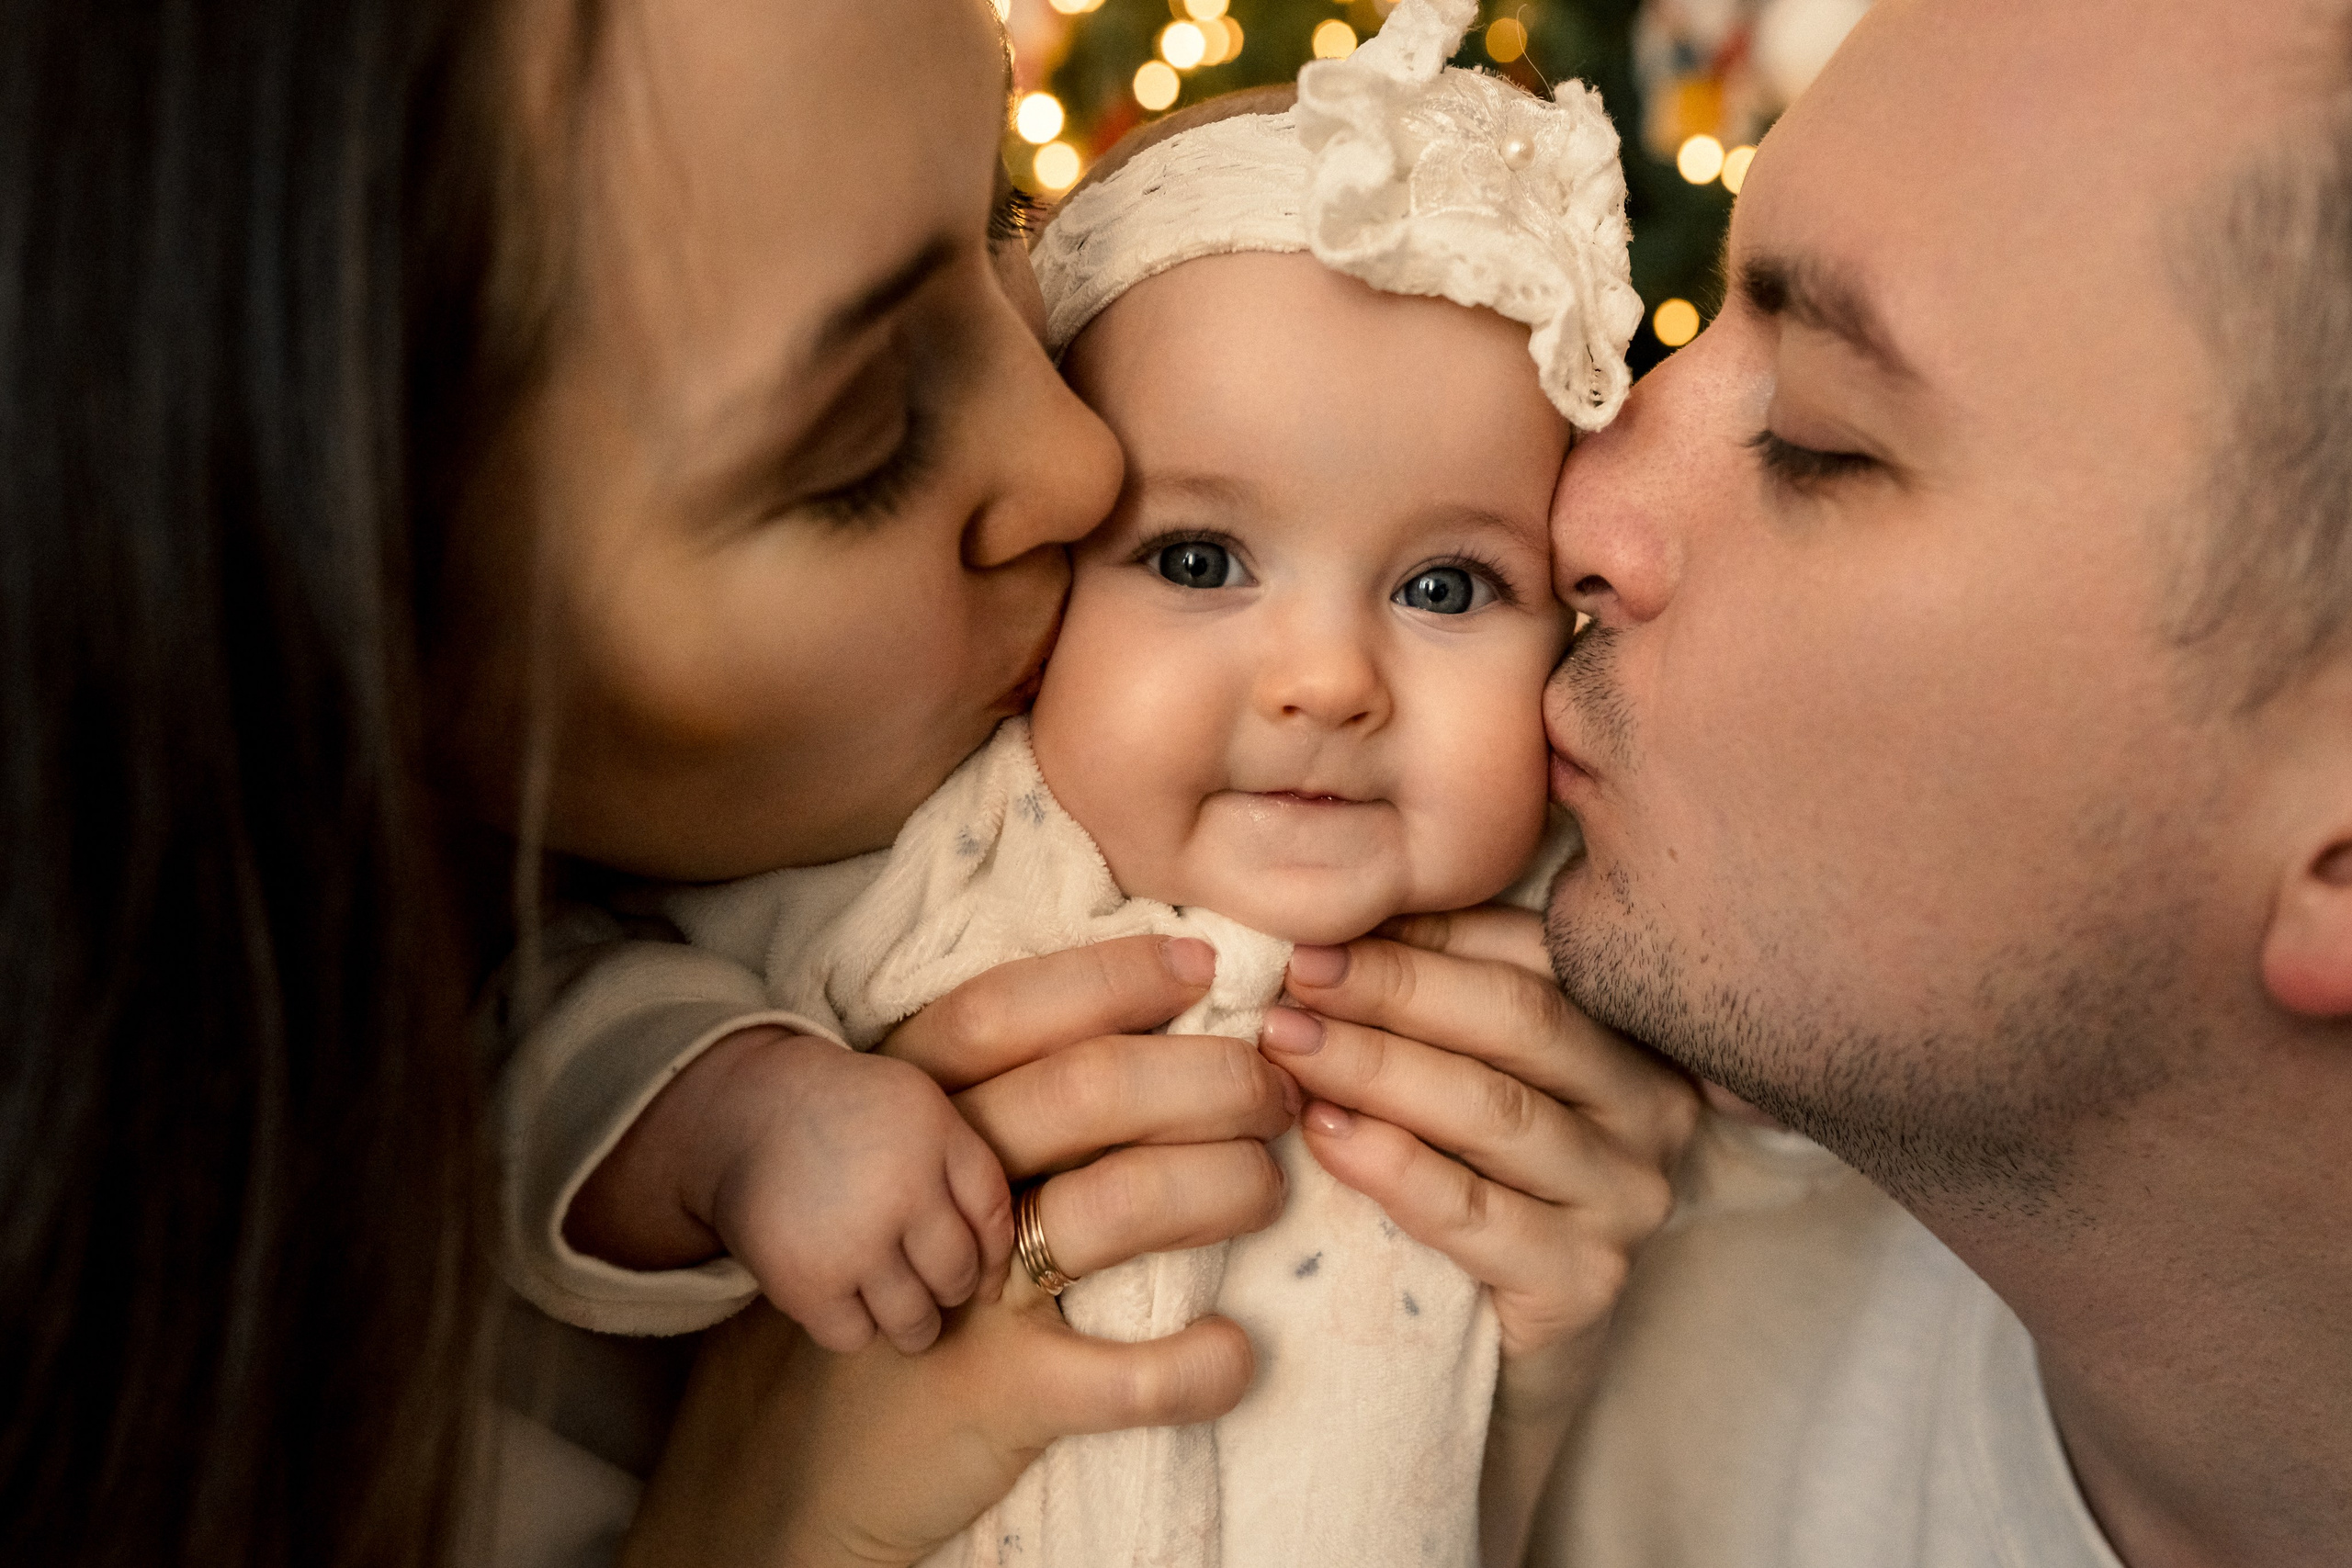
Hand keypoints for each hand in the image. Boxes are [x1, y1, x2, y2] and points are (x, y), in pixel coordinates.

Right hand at [566, 1027, 1011, 1355]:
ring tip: (891, 1298)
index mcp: (936, 1136)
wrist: (746, 1113)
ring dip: (910, 1319)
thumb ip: (969, 1170)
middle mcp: (900, 1188)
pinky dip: (854, 1326)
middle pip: (956, 1277)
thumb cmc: (851, 1118)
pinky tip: (844, 1297)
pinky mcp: (804, 1281)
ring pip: (914, 1320)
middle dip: (948, 1288)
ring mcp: (853, 1240)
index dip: (992, 1258)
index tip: (979, 1272)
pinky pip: (855, 1336)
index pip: (995, 1222)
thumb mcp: (922, 1111)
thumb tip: (1006, 1269)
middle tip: (926, 1281)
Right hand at [625, 933, 1295, 1567]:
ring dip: (1220, 1187)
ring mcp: (963, 1293)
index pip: (1009, 1011)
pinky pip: (1118, 1378)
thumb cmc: (911, 1274)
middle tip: (1279, 1094)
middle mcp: (933, 1188)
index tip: (1207, 967)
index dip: (1113, 977)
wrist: (802, 1443)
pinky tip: (1235, 1351)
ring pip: (1112, 1207)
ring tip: (1266, 1190)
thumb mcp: (928, 1170)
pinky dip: (1195, 1364)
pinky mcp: (991, 1393)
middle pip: (1084, 1091)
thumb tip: (1158, 1009)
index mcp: (917, 1110)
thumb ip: (1008, 1095)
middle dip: (1210, 1077)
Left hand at [1261, 906, 1694, 1363]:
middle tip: (1292, 978)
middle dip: (1393, 990)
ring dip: (1377, 1068)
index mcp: (1629, 1033)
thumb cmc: (1466, 1187)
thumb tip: (1329, 927)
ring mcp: (1628, 1198)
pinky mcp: (1587, 1281)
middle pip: (1518, 1019)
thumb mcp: (1458, 1082)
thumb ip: (1431, 1003)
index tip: (1318, 931)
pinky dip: (1392, 1166)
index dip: (1424, 935)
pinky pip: (1476, 1210)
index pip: (1529, 954)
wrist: (1496, 1360)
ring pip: (1493, 1109)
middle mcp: (1652, 1106)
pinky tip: (1322, 1132)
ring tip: (1285, 1045)